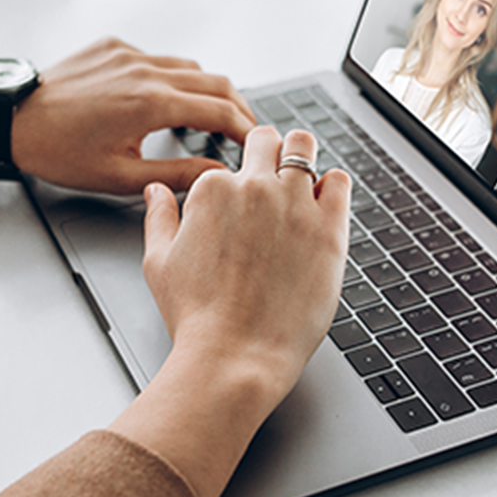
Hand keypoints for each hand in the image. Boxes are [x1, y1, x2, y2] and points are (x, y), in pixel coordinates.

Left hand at [17, 38, 256, 193]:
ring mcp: (129, 53)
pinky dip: (171, 77)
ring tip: (211, 117)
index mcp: (150, 103)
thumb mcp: (119, 176)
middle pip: (215, 82)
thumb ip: (175, 177)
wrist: (12, 120)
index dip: (247, 129)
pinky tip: (164, 100)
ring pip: (188, 67)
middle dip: (238, 107)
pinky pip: (156, 58)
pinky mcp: (114, 46)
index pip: (220, 111)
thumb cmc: (57, 151)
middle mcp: (144, 70)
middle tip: (246, 129)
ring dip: (206, 90)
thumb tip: (215, 177)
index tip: (257, 142)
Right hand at [111, 127, 349, 496]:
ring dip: (301, 158)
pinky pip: (339, 182)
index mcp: (212, 190)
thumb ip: (160, 217)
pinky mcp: (329, 228)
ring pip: (305, 147)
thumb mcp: (158, 263)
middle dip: (267, 152)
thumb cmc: (196, 318)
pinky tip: (324, 201)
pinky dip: (332, 186)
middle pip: (268, 141)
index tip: (238, 204)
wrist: (234, 356)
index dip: (233, 183)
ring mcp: (295, 204)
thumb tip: (157, 190)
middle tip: (270, 175)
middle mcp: (255, 187)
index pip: (227, 163)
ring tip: (300, 179)